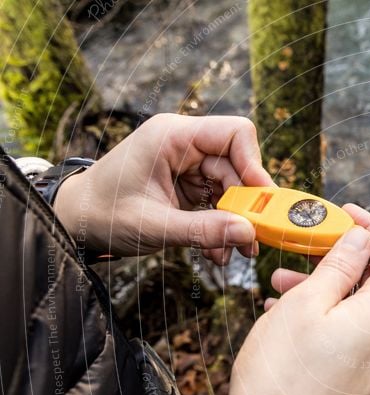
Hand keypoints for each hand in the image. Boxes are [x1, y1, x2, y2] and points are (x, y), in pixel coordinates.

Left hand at [54, 113, 273, 263]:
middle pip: (237, 167)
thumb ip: (202, 230)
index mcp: (172, 137)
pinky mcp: (186, 186)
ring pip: (231, 188)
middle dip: (246, 205)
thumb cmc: (102, 214)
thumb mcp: (154, 226)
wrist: (75, 224)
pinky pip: (217, 203)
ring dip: (235, 222)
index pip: (233, 134)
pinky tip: (216, 251)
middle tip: (253, 240)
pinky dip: (220, 227)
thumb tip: (247, 233)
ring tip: (234, 252)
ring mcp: (186, 166)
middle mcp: (184, 146)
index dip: (254, 164)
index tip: (262, 200)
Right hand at [226, 204, 369, 394]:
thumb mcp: (307, 302)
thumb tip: (362, 238)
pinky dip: (323, 318)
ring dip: (322, 290)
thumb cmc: (285, 373)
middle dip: (335, 261)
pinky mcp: (360, 382)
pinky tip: (285, 317)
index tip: (342, 213)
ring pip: (356, 309)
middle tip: (297, 252)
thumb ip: (340, 264)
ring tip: (277, 287)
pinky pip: (348, 336)